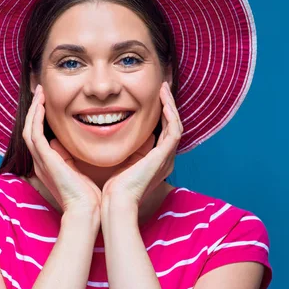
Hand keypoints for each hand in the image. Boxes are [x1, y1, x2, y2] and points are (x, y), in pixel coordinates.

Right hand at [22, 85, 101, 212]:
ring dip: (33, 109)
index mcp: (47, 165)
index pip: (38, 136)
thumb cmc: (88, 195)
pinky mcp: (45, 160)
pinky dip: (36, 118)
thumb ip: (71, 157)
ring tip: (39, 92)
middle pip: (29, 129)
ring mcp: (41, 161)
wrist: (86, 210)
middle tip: (40, 91)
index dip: (39, 118)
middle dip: (34, 109)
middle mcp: (40, 162)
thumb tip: (67, 144)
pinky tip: (42, 105)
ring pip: (29, 128)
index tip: (46, 103)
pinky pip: (34, 134)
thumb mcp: (78, 171)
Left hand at [101, 82, 182, 207]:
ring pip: (176, 124)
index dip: (161, 113)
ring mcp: (166, 157)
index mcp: (156, 161)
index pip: (163, 131)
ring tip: (164, 88)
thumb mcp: (120, 160)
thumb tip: (114, 130)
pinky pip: (174, 130)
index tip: (153, 97)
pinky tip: (164, 101)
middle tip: (162, 87)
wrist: (116, 201)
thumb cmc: (113, 187)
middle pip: (173, 125)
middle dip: (168, 105)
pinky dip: (171, 114)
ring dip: (171, 105)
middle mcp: (165, 159)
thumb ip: (125, 147)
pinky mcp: (164, 156)